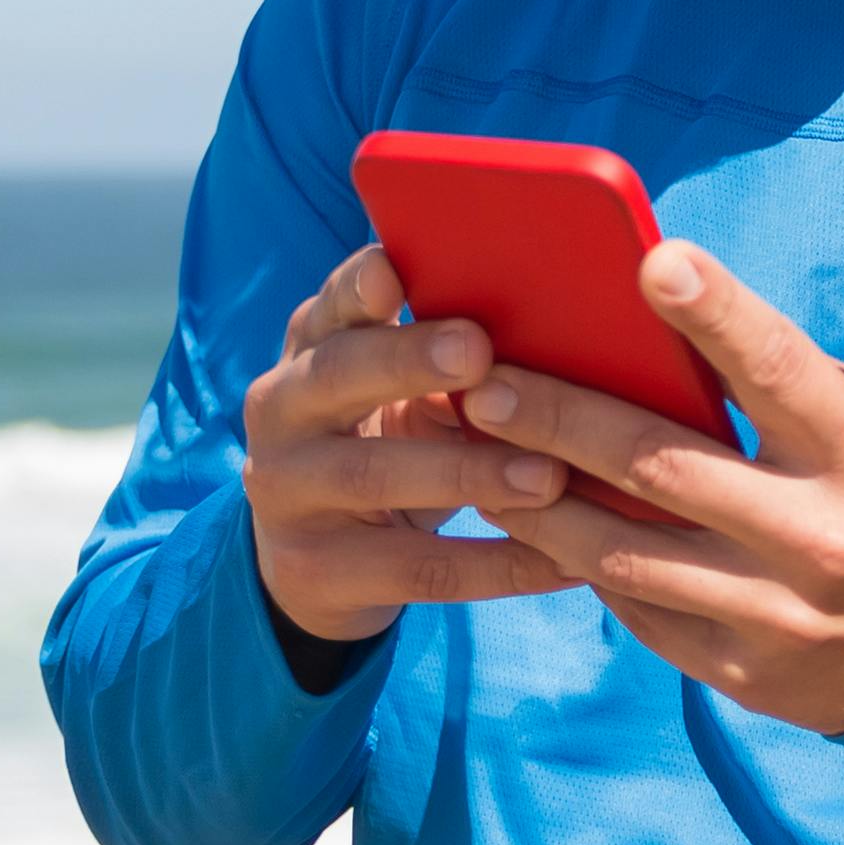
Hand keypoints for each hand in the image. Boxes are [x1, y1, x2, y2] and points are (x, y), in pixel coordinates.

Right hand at [241, 247, 575, 645]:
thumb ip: (446, 357)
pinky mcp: (313, 571)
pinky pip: (414, 570)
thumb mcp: (398, 396)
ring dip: (468, 473)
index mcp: (311, 351)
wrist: (316, 567)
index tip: (393, 273)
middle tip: (479, 352)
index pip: (329, 306)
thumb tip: (562, 317)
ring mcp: (286, 493)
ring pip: (375, 476)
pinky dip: (494, 565)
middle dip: (408, 361)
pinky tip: (562, 565)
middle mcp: (281, 412)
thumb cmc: (387, 447)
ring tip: (548, 476)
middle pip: (338, 376)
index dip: (356, 287)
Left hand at [455, 242, 843, 737]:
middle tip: (482, 381)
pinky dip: (576, 558)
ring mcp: (774, 614)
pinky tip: (528, 518)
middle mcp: (819, 537)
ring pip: (623, 549)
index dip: (717, 315)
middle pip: (662, 464)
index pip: (781, 372)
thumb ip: (801, 384)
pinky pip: (634, 606)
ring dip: (535, 498)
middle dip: (559, 417)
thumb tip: (679, 329)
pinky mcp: (736, 671)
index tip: (652, 260)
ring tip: (470, 451)